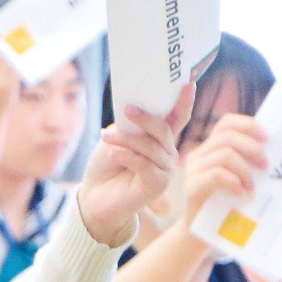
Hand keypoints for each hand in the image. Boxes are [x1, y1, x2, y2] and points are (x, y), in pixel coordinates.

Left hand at [75, 83, 192, 246]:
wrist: (93, 198)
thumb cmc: (105, 167)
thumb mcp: (115, 140)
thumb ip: (129, 127)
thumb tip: (135, 115)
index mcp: (159, 140)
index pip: (177, 118)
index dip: (184, 101)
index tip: (188, 83)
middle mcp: (167, 153)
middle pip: (163, 130)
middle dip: (145, 118)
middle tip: (127, 109)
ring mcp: (165, 170)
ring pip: (151, 146)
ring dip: (127, 139)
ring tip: (105, 138)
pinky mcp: (157, 185)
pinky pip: (144, 164)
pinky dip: (127, 156)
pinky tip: (114, 154)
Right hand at [183, 112, 269, 217]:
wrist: (201, 232)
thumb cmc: (223, 203)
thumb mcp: (237, 177)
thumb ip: (246, 161)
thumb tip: (272, 151)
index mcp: (210, 149)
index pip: (226, 123)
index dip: (247, 124)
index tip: (267, 136)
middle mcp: (198, 156)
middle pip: (226, 137)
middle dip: (251, 148)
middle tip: (265, 165)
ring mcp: (192, 171)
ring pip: (223, 154)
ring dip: (244, 169)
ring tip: (252, 186)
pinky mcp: (192, 187)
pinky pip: (216, 175)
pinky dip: (234, 183)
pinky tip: (241, 194)